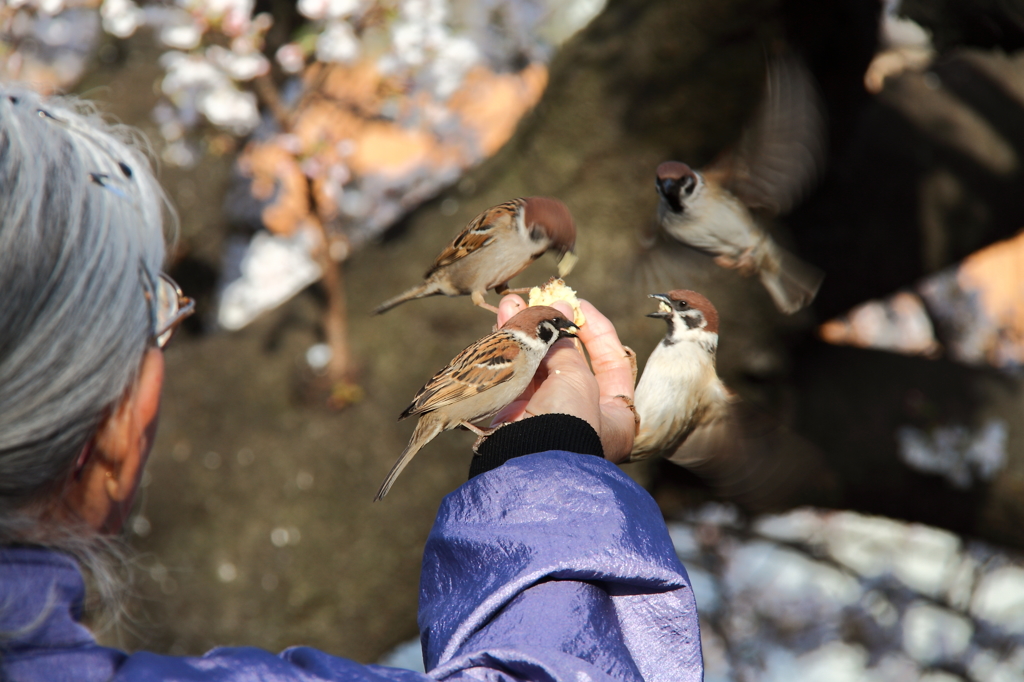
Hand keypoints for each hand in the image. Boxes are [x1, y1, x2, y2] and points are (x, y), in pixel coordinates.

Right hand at [492, 296, 636, 463]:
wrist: (532, 458)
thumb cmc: (569, 421)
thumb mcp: (578, 378)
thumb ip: (567, 346)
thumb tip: (559, 311)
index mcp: (615, 413)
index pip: (612, 360)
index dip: (595, 329)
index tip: (577, 304)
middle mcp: (584, 415)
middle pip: (570, 360)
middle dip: (552, 327)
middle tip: (538, 299)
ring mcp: (550, 416)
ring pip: (540, 364)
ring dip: (526, 333)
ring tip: (511, 304)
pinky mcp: (519, 415)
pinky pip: (517, 376)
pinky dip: (510, 351)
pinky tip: (502, 326)